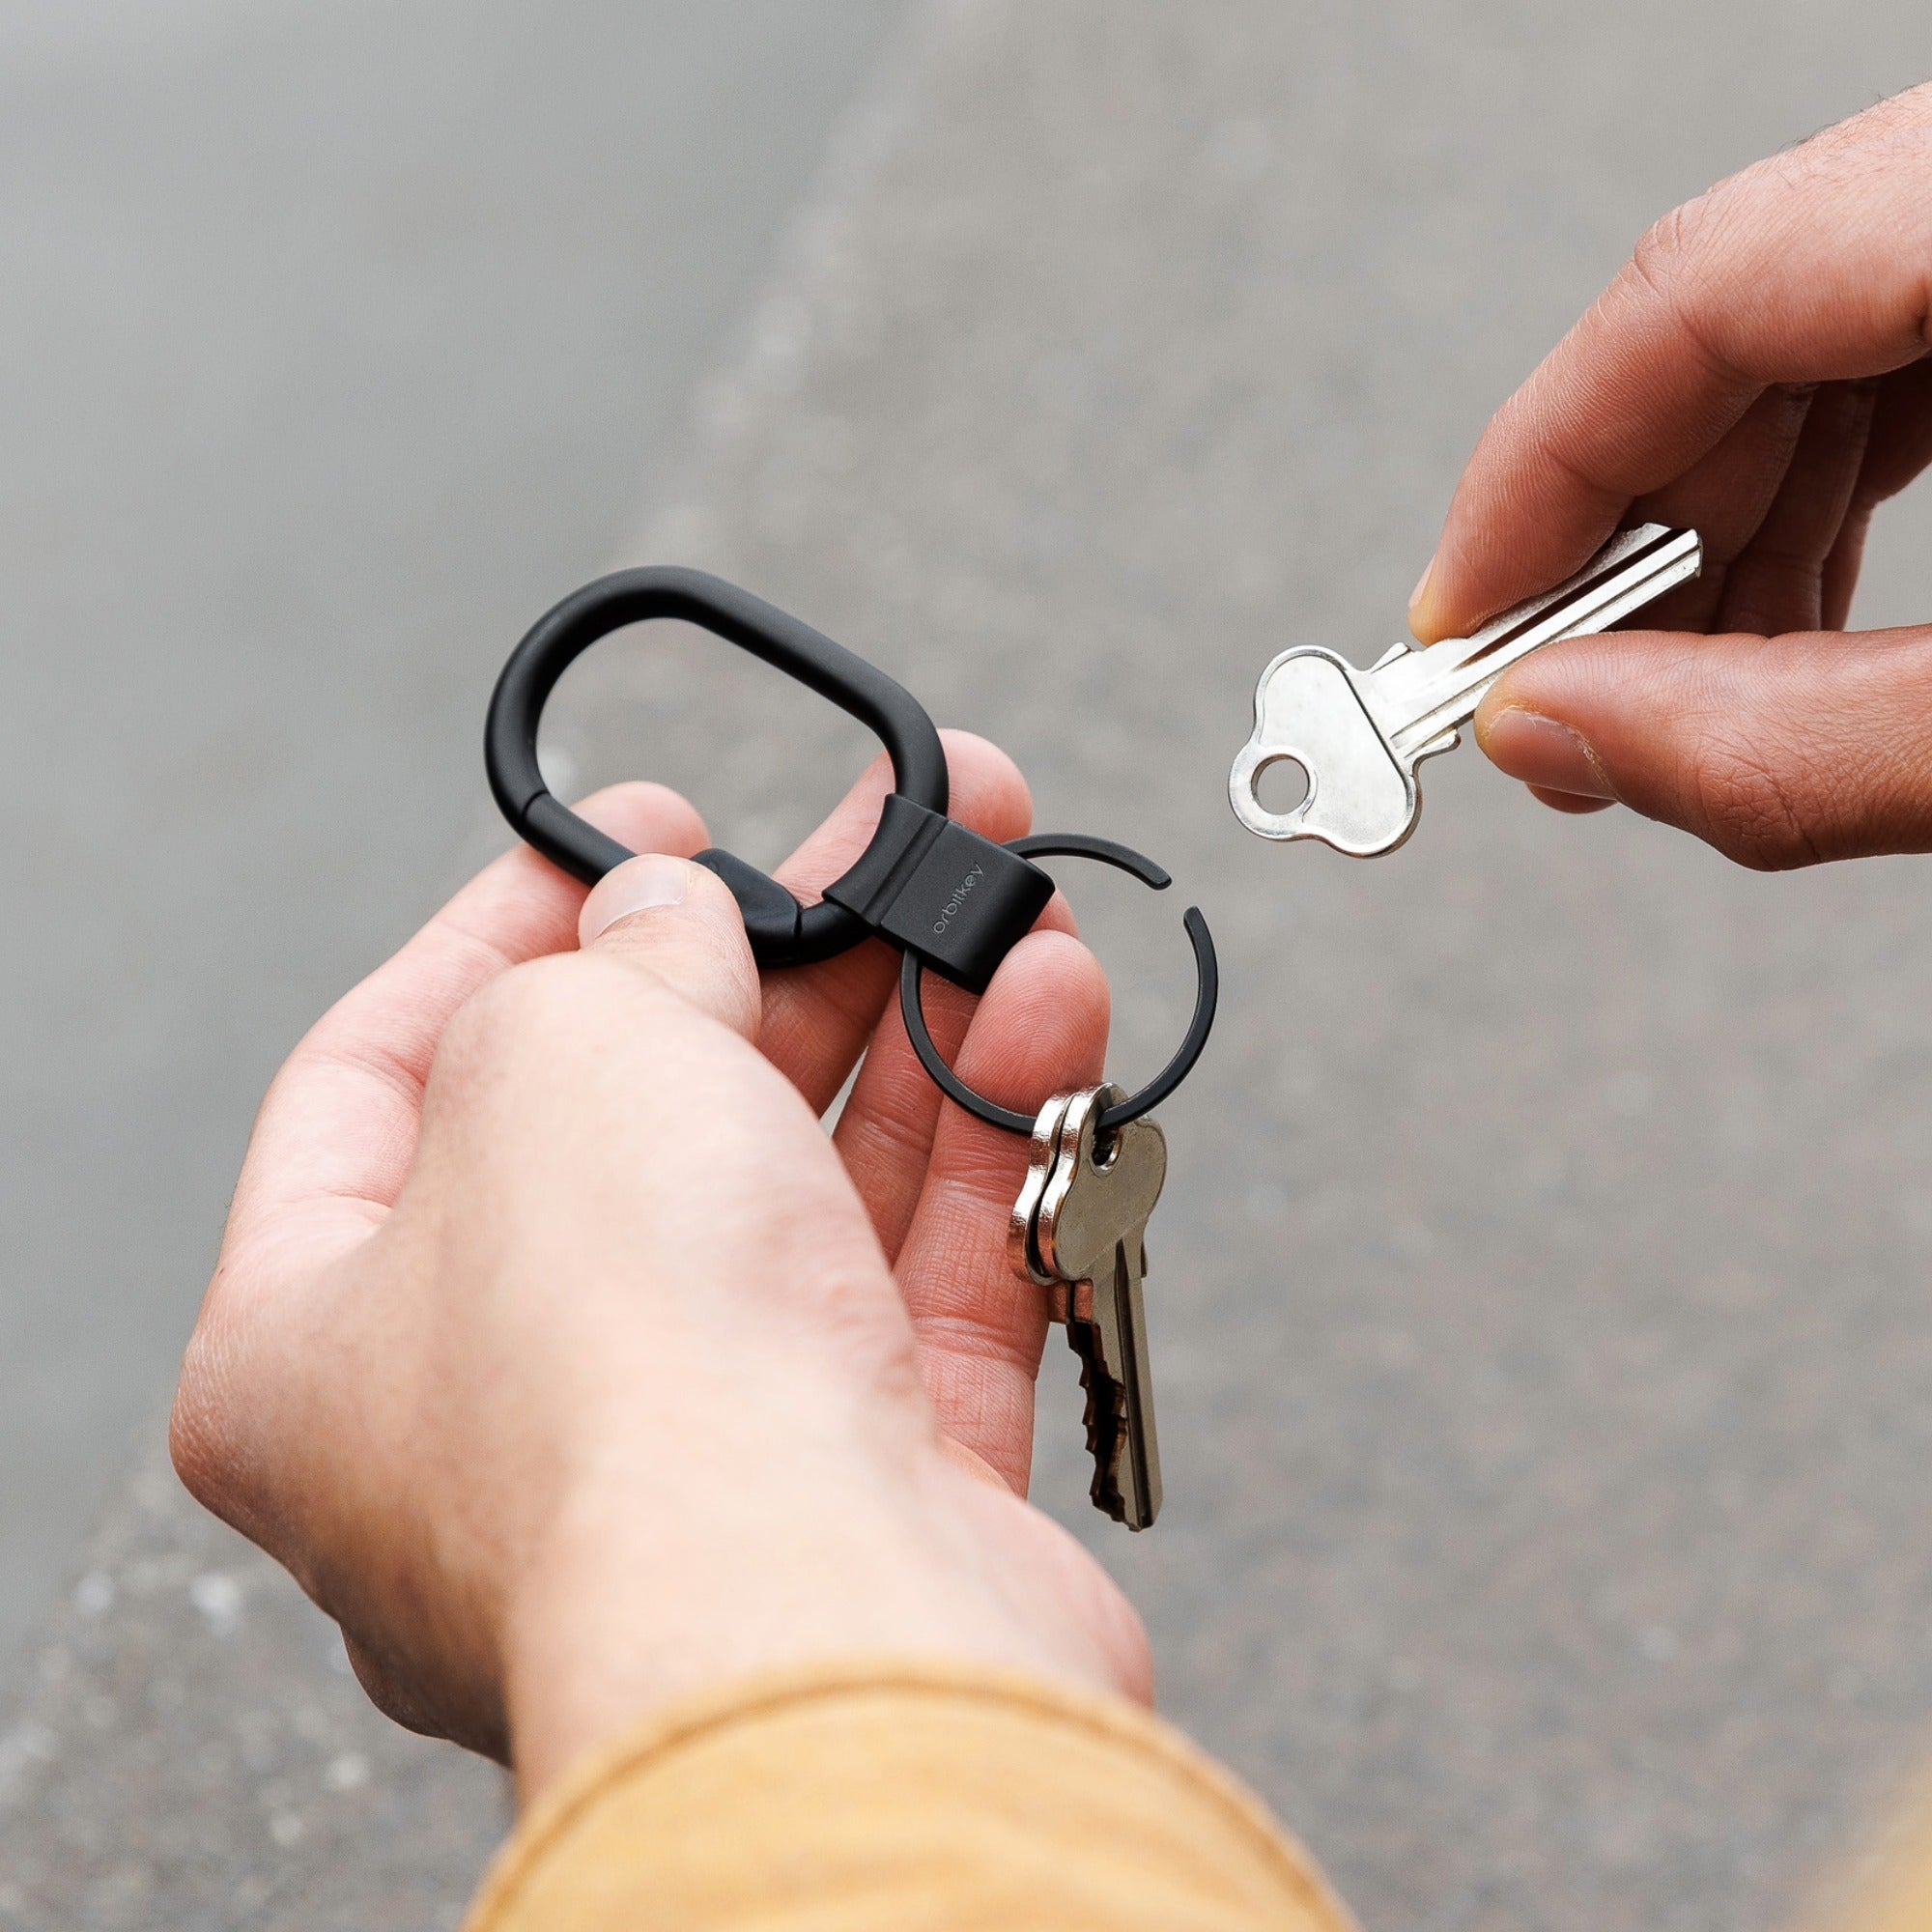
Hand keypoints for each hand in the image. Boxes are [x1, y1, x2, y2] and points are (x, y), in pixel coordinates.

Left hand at [170, 736, 1150, 1802]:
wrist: (820, 1643)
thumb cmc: (616, 1388)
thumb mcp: (563, 1058)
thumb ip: (613, 961)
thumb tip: (669, 918)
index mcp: (320, 1345)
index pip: (384, 1076)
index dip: (509, 922)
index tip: (630, 834)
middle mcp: (497, 1425)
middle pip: (640, 1124)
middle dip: (774, 963)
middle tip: (861, 850)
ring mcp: (694, 1468)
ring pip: (808, 1201)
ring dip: (911, 1036)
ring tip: (994, 904)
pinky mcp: (869, 1499)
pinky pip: (928, 1287)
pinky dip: (992, 1148)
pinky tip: (1044, 1020)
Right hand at [1412, 82, 1931, 866]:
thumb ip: (1803, 737)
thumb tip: (1556, 733)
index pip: (1688, 291)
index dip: (1529, 477)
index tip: (1450, 633)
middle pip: (1733, 318)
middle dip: (1619, 544)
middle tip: (1554, 709)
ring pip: (1809, 338)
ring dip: (1712, 540)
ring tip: (1667, 700)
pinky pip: (1897, 346)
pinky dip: (1813, 496)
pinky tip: (1778, 625)